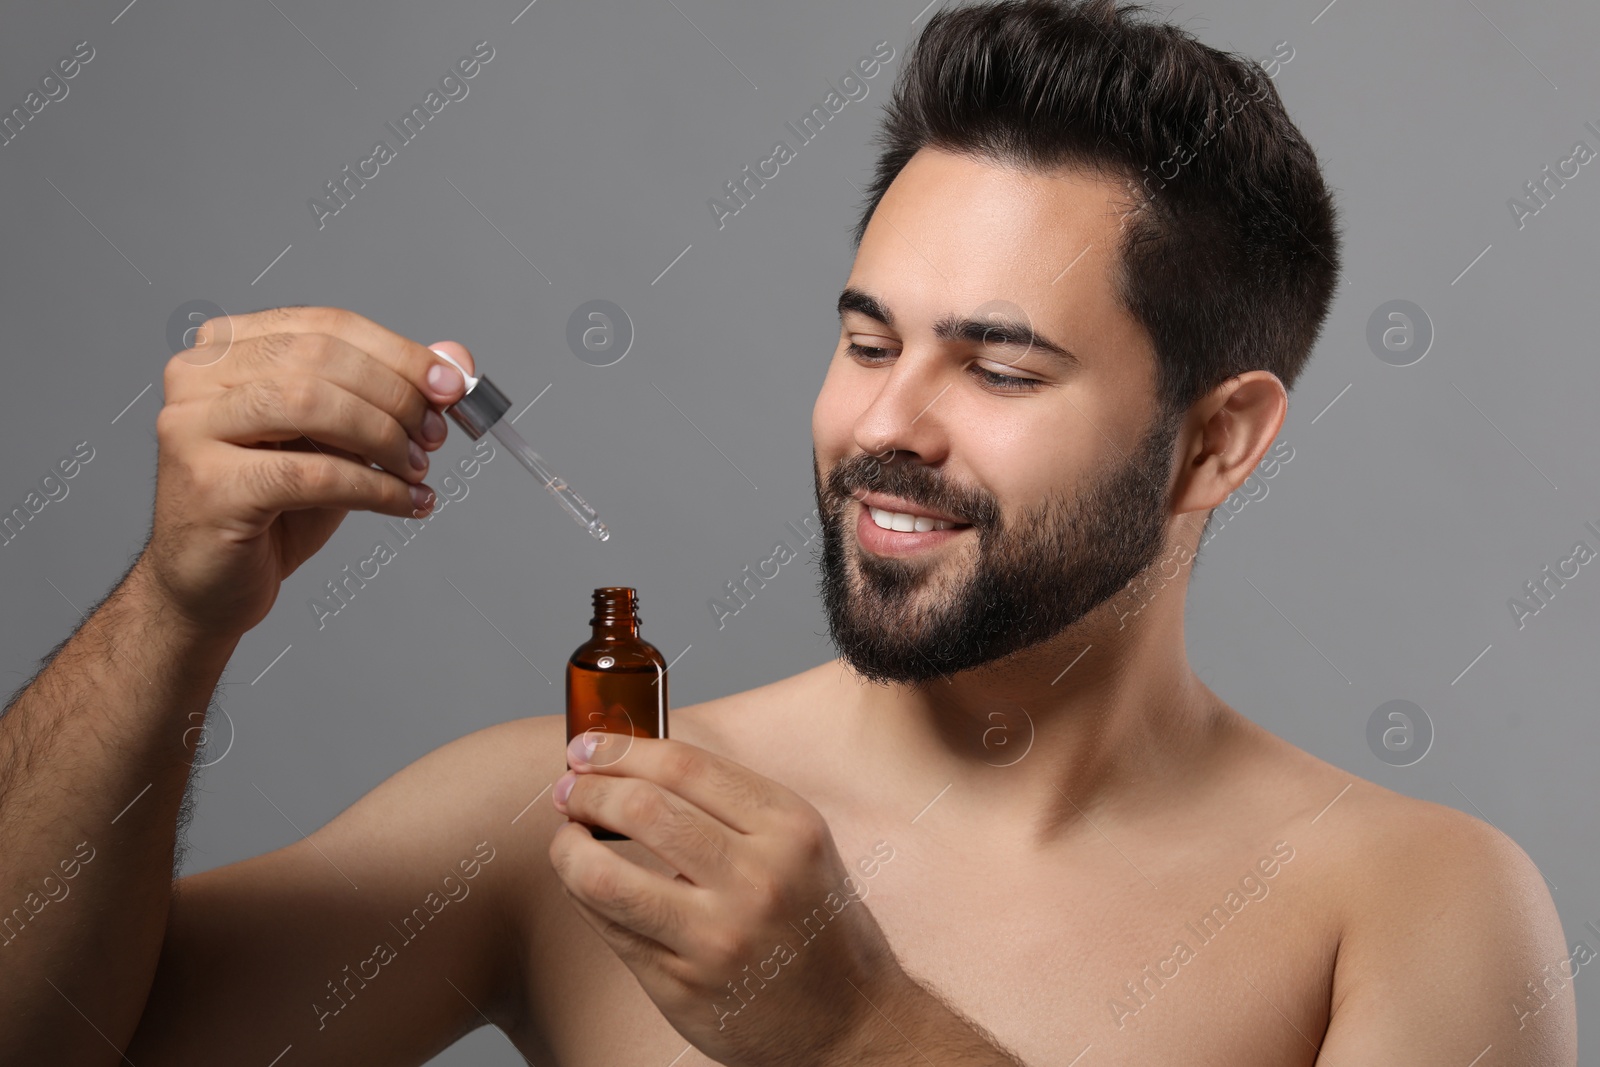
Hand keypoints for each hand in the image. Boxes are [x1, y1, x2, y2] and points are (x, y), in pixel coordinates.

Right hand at [140, 306, 473, 634]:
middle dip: (396, 396)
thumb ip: (390, 393)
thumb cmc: (271, 508)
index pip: (326, 325)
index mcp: (225, 348)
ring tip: (417, 469)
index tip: (450, 385)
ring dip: (384, 436)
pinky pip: (313, 474)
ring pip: (311, 403)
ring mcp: (192, 427)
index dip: (399, 353)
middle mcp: (196, 377)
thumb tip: (454, 360)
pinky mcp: (210, 485)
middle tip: (435, 435)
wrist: (209, 585)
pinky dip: (375, 487)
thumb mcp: (339, 440)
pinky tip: (405, 502)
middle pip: (321, 357)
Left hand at [548, 734, 905, 1066]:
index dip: (622, 748)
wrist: (852, 1019)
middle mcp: (757, 878)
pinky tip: (584, 882)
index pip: (685, 764)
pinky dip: (583, 895)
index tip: (589, 746)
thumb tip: (636, 768)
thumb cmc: (815, 922)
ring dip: (568, 847)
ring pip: (605, 876)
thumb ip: (731, 806)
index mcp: (789, 827)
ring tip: (567, 837)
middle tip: (568, 789)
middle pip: (641, 809)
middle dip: (588, 790)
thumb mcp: (798, 845)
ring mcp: (718, 936)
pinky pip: (609, 928)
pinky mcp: (683, 985)